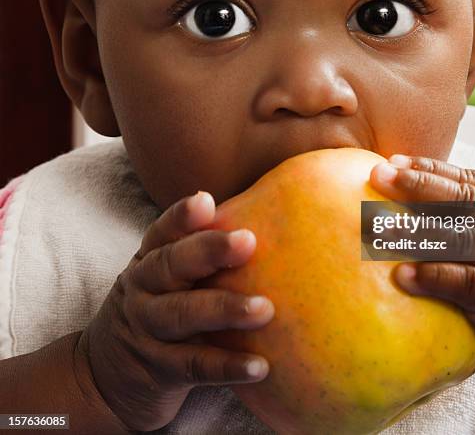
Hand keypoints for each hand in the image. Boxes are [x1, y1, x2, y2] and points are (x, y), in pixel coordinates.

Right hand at [76, 191, 274, 431]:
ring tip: (264, 309)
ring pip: (182, 315)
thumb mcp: (164, 278)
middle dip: (208, 251)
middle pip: (170, 266)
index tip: (206, 200)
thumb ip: (200, 252)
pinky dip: (227, 366)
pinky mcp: (160, 371)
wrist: (104, 379)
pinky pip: (195, 366)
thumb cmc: (158, 310)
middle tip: (247, 241)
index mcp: (148, 261)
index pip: (162, 232)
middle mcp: (143, 290)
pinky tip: (260, 366)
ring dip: (224, 310)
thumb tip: (266, 217)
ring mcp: (147, 331)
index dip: (182, 216)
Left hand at [369, 155, 474, 376]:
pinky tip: (401, 275)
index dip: (432, 169)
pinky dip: (432, 277)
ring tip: (380, 226)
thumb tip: (407, 196)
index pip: (472, 181)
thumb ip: (472, 220)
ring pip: (464, 240)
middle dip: (419, 185)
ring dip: (417, 231)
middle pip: (467, 201)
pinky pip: (465, 284)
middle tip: (380, 176)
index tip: (394, 161)